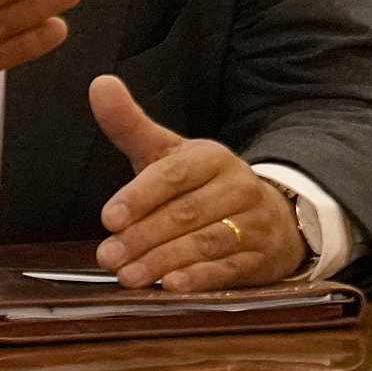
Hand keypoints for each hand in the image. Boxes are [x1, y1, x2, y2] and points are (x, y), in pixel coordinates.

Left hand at [90, 74, 306, 288]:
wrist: (272, 215)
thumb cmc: (203, 186)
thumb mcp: (170, 154)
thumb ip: (131, 124)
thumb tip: (99, 83)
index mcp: (212, 158)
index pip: (174, 175)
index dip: (140, 196)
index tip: (108, 218)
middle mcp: (237, 187)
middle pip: (186, 213)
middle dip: (144, 236)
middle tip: (108, 257)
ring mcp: (253, 223)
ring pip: (206, 242)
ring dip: (165, 261)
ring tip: (128, 277)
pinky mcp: (260, 258)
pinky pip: (230, 268)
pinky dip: (201, 278)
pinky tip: (173, 286)